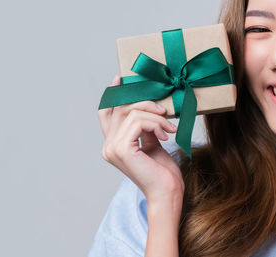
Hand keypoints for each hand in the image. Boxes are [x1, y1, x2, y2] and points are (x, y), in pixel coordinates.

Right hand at [98, 75, 183, 202]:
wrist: (167, 192)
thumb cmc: (162, 172)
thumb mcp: (152, 143)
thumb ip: (144, 127)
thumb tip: (147, 107)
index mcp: (113, 146)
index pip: (106, 114)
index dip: (111, 95)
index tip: (120, 80)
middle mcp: (108, 146)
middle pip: (121, 109)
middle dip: (145, 103)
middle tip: (165, 110)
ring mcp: (112, 147)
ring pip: (132, 113)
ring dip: (156, 116)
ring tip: (170, 127)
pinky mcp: (121, 148)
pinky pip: (138, 121)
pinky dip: (155, 123)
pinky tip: (165, 134)